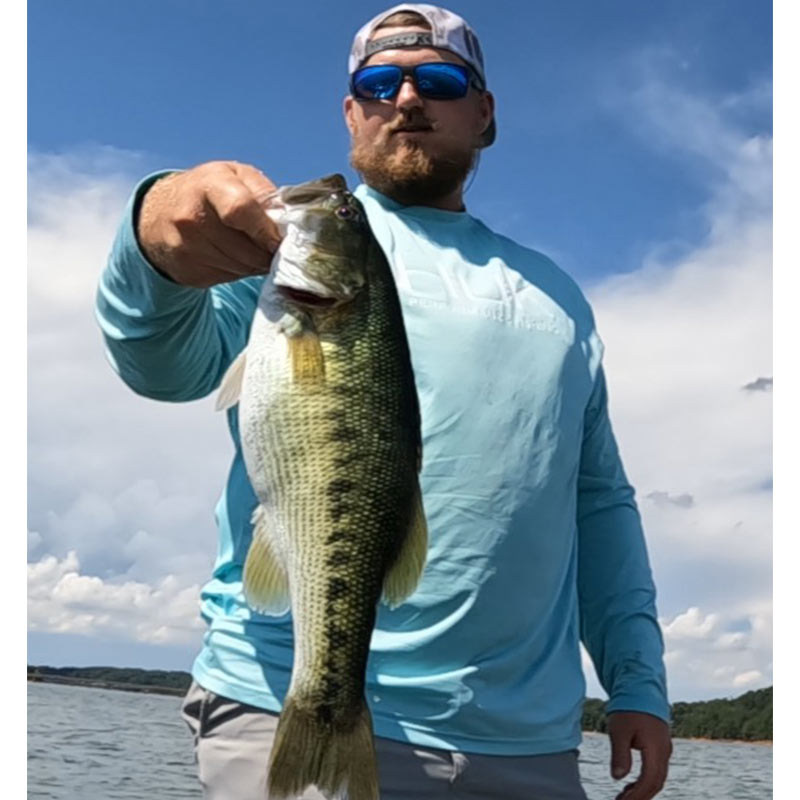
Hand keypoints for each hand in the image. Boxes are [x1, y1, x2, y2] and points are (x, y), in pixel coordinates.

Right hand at [137, 160, 281, 287]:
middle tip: (274, 247)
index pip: (240, 209)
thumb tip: (288, 224)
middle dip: (267, 252)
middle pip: (246, 249)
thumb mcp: (236, 176)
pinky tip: (234, 257)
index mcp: (209, 184)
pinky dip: (240, 271)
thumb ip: (264, 194)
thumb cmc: (210, 192)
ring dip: (256, 263)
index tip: (278, 240)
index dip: (265, 230)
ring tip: (254, 249)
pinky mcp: (188, 270)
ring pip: (241, 267)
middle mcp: (191, 216)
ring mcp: (186, 246)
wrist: (160, 214)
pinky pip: (229, 278)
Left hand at [607, 711, 671, 799]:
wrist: (641, 687)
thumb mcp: (619, 730)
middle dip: (641, 796)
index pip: (649, 780)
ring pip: (657, 777)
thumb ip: (620, 754)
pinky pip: (656, 769)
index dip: (637, 795)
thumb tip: (618, 778)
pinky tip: (631, 783)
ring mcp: (664, 748)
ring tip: (624, 797)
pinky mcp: (660, 744)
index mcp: (656, 749)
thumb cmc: (628, 707)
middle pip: (656, 782)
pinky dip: (645, 780)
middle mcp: (664, 751)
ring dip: (643, 789)